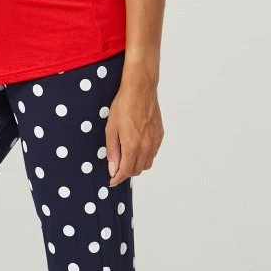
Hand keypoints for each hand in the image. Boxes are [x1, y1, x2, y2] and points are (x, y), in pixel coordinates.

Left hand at [105, 71, 163, 186]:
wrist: (141, 90)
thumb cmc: (123, 106)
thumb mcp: (111, 128)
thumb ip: (112, 151)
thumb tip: (112, 168)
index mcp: (133, 146)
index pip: (126, 171)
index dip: (117, 178)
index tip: (112, 180)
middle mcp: (146, 146)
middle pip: (137, 170)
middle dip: (126, 172)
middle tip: (117, 167)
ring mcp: (155, 141)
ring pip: (147, 164)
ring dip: (137, 165)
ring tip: (127, 158)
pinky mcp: (160, 134)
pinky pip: (154, 153)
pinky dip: (146, 156)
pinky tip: (138, 148)